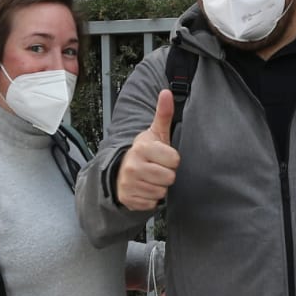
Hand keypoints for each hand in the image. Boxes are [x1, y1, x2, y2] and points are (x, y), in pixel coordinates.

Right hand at [117, 88, 181, 210]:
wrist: (120, 169)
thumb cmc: (145, 151)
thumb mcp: (155, 133)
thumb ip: (163, 114)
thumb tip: (166, 92)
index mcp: (142, 148)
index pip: (175, 160)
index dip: (172, 159)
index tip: (162, 156)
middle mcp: (133, 165)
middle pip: (169, 178)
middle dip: (166, 174)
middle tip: (156, 168)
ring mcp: (128, 183)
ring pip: (161, 192)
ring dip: (159, 187)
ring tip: (150, 178)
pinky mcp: (127, 198)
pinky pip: (152, 203)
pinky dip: (150, 198)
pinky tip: (144, 188)